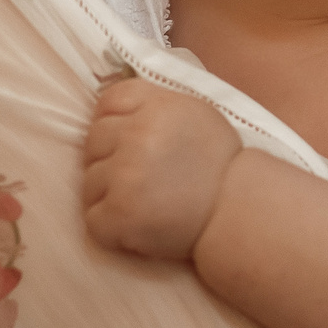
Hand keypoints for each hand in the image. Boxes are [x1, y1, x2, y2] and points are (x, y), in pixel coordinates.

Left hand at [81, 77, 239, 260]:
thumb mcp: (194, 112)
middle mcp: (137, 136)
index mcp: (156, 107)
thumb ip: (154, 103)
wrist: (238, 209)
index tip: (128, 141)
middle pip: (92, 140)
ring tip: (141, 203)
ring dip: (108, 194)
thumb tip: (112, 106)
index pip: (108, 101)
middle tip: (138, 177)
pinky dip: (110, 226)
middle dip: (108, 158)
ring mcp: (125, 175)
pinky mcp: (119, 214)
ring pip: (88, 181)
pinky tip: (136, 224)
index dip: (113, 121)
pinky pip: (92, 217)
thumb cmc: (219, 163)